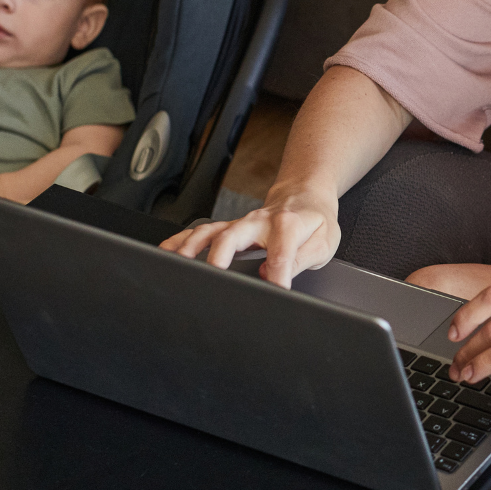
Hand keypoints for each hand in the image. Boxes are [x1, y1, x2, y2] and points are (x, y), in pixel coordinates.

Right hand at [158, 186, 339, 285]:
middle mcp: (258, 221)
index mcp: (288, 225)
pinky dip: (181, 240)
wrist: (304, 198)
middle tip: (213, 275)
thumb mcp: (323, 243)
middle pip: (234, 235)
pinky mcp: (229, 227)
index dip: (278, 273)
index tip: (275, 291)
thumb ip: (301, 259)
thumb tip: (276, 276)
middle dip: (220, 255)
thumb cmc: (314, 222)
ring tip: (178, 265)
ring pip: (210, 232)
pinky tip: (167, 252)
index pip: (281, 251)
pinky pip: (201, 232)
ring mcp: (240, 224)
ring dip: (191, 247)